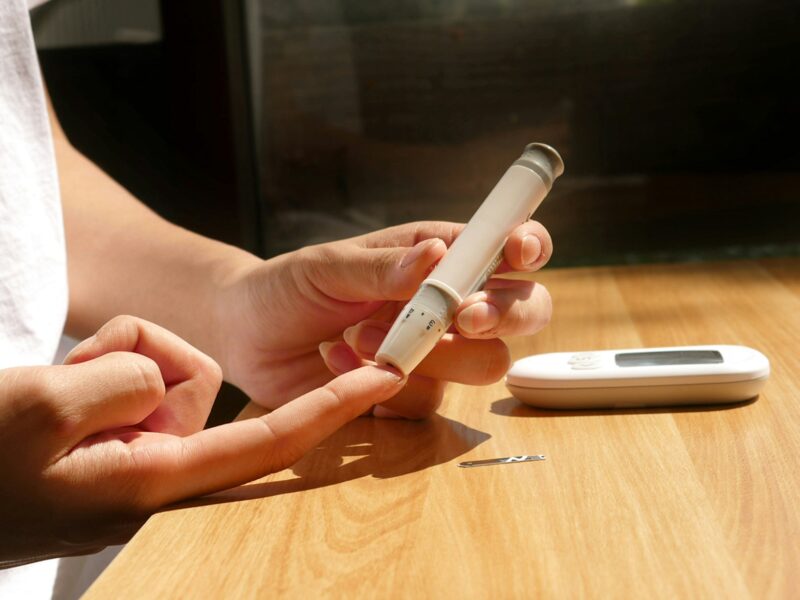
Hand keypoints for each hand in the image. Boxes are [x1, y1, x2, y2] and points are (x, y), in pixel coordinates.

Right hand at [0, 316, 402, 565]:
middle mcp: (158, 476)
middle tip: (75, 374)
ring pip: (161, 374)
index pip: (270, 438)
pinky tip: (55, 393)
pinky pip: (132, 384)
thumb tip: (165, 377)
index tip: (387, 378)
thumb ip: (130, 381)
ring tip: (53, 388)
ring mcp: (135, 462)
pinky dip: (99, 372)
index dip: (334, 406)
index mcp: (154, 482)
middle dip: (151, 359)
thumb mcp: (45, 406)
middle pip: (199, 385)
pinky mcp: (116, 446)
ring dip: (111, 363)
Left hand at [218, 220, 552, 417]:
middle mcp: (449, 304)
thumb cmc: (288, 285)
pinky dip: (386, 387)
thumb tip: (438, 255)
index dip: (528, 247)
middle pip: (523, 310)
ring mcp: (434, 353)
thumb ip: (384, 266)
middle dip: (504, 314)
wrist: (247, 338)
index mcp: (438, 256)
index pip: (505, 246)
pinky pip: (427, 402)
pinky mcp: (409, 394)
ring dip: (432, 354)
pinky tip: (340, 364)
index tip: (518, 254)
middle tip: (463, 317)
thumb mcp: (328, 266)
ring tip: (363, 338)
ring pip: (484, 363)